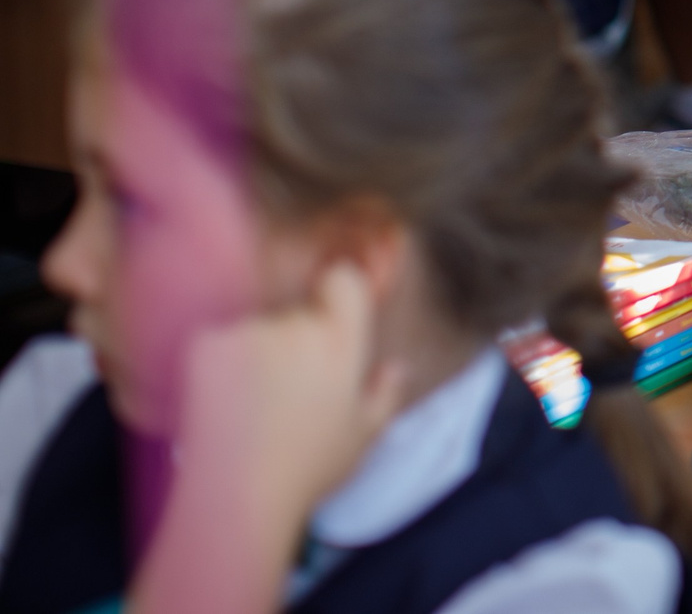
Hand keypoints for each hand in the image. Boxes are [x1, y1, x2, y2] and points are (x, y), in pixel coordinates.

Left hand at [131, 265, 406, 613]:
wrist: (237, 500)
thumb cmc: (306, 470)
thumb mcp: (363, 436)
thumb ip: (386, 393)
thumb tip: (397, 367)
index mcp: (341, 342)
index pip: (342, 281)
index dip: (334, 295)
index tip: (325, 319)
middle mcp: (295, 327)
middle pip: (293, 311)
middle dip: (290, 339)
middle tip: (285, 386)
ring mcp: (246, 333)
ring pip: (252, 327)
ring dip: (251, 351)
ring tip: (250, 402)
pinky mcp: (204, 347)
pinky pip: (213, 340)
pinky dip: (215, 362)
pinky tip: (221, 400)